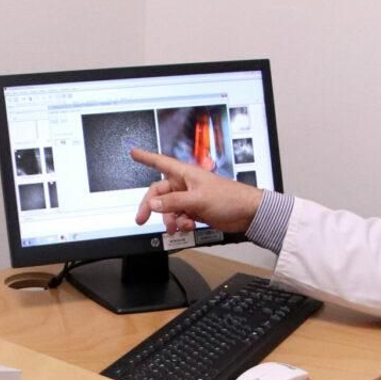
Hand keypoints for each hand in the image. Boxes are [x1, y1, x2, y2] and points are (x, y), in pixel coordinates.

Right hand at [131, 148, 263, 234]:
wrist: (247, 213)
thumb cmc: (229, 198)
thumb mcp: (197, 200)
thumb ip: (173, 202)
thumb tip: (153, 204)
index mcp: (185, 174)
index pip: (160, 162)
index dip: (145, 157)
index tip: (133, 153)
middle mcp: (186, 185)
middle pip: (159, 193)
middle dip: (151, 207)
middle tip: (142, 219)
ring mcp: (190, 198)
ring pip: (168, 209)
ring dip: (169, 219)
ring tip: (175, 227)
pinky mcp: (195, 211)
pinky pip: (179, 217)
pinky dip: (180, 224)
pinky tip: (187, 227)